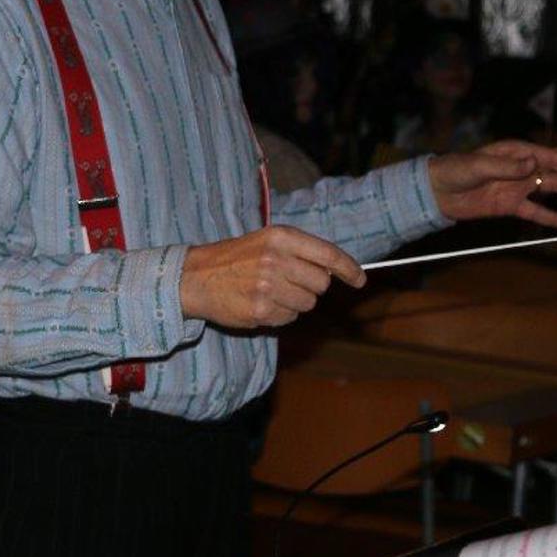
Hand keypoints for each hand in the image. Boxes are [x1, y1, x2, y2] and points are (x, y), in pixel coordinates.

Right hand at [179, 224, 365, 329]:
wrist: (195, 276)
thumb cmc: (237, 258)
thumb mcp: (268, 241)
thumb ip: (302, 252)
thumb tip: (337, 270)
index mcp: (281, 237)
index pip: (328, 254)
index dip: (350, 269)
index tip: (360, 280)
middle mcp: (277, 259)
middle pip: (321, 283)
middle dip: (311, 286)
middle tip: (289, 281)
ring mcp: (268, 286)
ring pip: (307, 304)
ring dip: (295, 302)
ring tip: (270, 292)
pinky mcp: (259, 310)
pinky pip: (289, 318)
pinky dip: (279, 314)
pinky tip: (260, 303)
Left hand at [426, 140, 556, 227]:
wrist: (435, 191)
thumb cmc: (454, 170)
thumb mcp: (479, 166)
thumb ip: (507, 166)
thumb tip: (533, 161)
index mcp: (514, 152)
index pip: (549, 157)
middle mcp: (520, 167)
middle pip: (555, 169)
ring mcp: (516, 186)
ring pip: (549, 187)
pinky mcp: (509, 204)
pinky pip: (535, 210)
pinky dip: (551, 216)